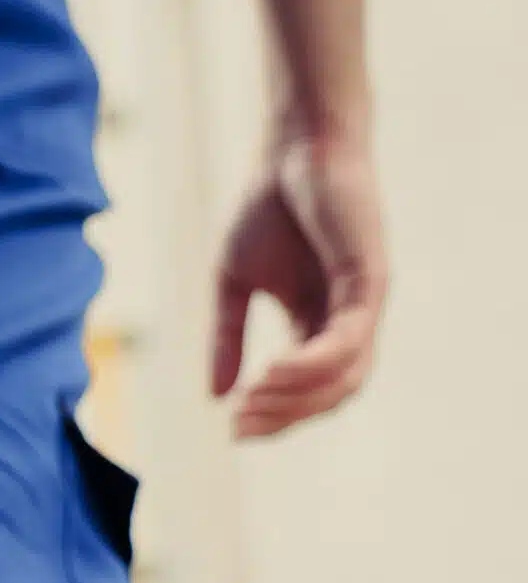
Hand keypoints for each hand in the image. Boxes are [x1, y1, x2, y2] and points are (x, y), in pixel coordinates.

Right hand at [211, 119, 387, 439]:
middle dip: (284, 417)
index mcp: (317, 325)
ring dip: (298, 400)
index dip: (273, 416)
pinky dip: (312, 365)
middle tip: (240, 424)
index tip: (231, 429)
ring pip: (344, 379)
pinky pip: (347, 342)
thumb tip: (214, 396)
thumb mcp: (232, 284)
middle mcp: (347, 323)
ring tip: (252, 400)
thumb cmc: (268, 209)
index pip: (305, 391)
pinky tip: (273, 371)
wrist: (294, 152)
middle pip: (329, 396)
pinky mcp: (369, 284)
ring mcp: (363, 306)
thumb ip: (227, 338)